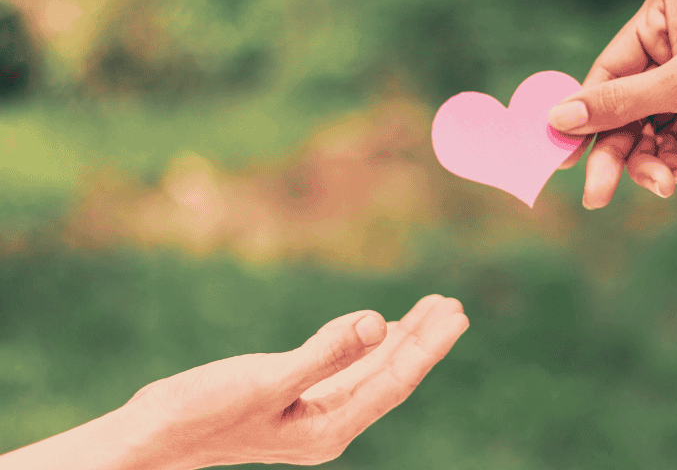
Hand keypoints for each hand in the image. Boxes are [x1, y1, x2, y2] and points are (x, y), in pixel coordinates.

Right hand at [123, 294, 468, 468]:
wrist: (154, 436)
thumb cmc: (202, 411)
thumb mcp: (267, 379)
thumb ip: (326, 352)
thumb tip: (379, 322)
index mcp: (330, 427)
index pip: (395, 382)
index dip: (428, 347)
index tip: (455, 315)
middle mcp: (330, 425)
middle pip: (391, 376)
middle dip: (423, 341)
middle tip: (453, 307)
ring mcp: (314, 414)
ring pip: (370, 372)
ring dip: (400, 340)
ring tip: (430, 311)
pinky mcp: (296, 401)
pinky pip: (346, 370)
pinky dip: (366, 346)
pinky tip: (377, 330)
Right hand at [548, 0, 676, 208]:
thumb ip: (618, 104)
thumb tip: (559, 118)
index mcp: (663, 12)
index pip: (608, 71)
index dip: (585, 116)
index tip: (563, 156)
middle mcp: (673, 38)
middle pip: (625, 104)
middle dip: (618, 150)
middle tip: (597, 195)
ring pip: (648, 125)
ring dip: (650, 159)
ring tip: (665, 185)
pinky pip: (673, 134)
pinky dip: (673, 157)